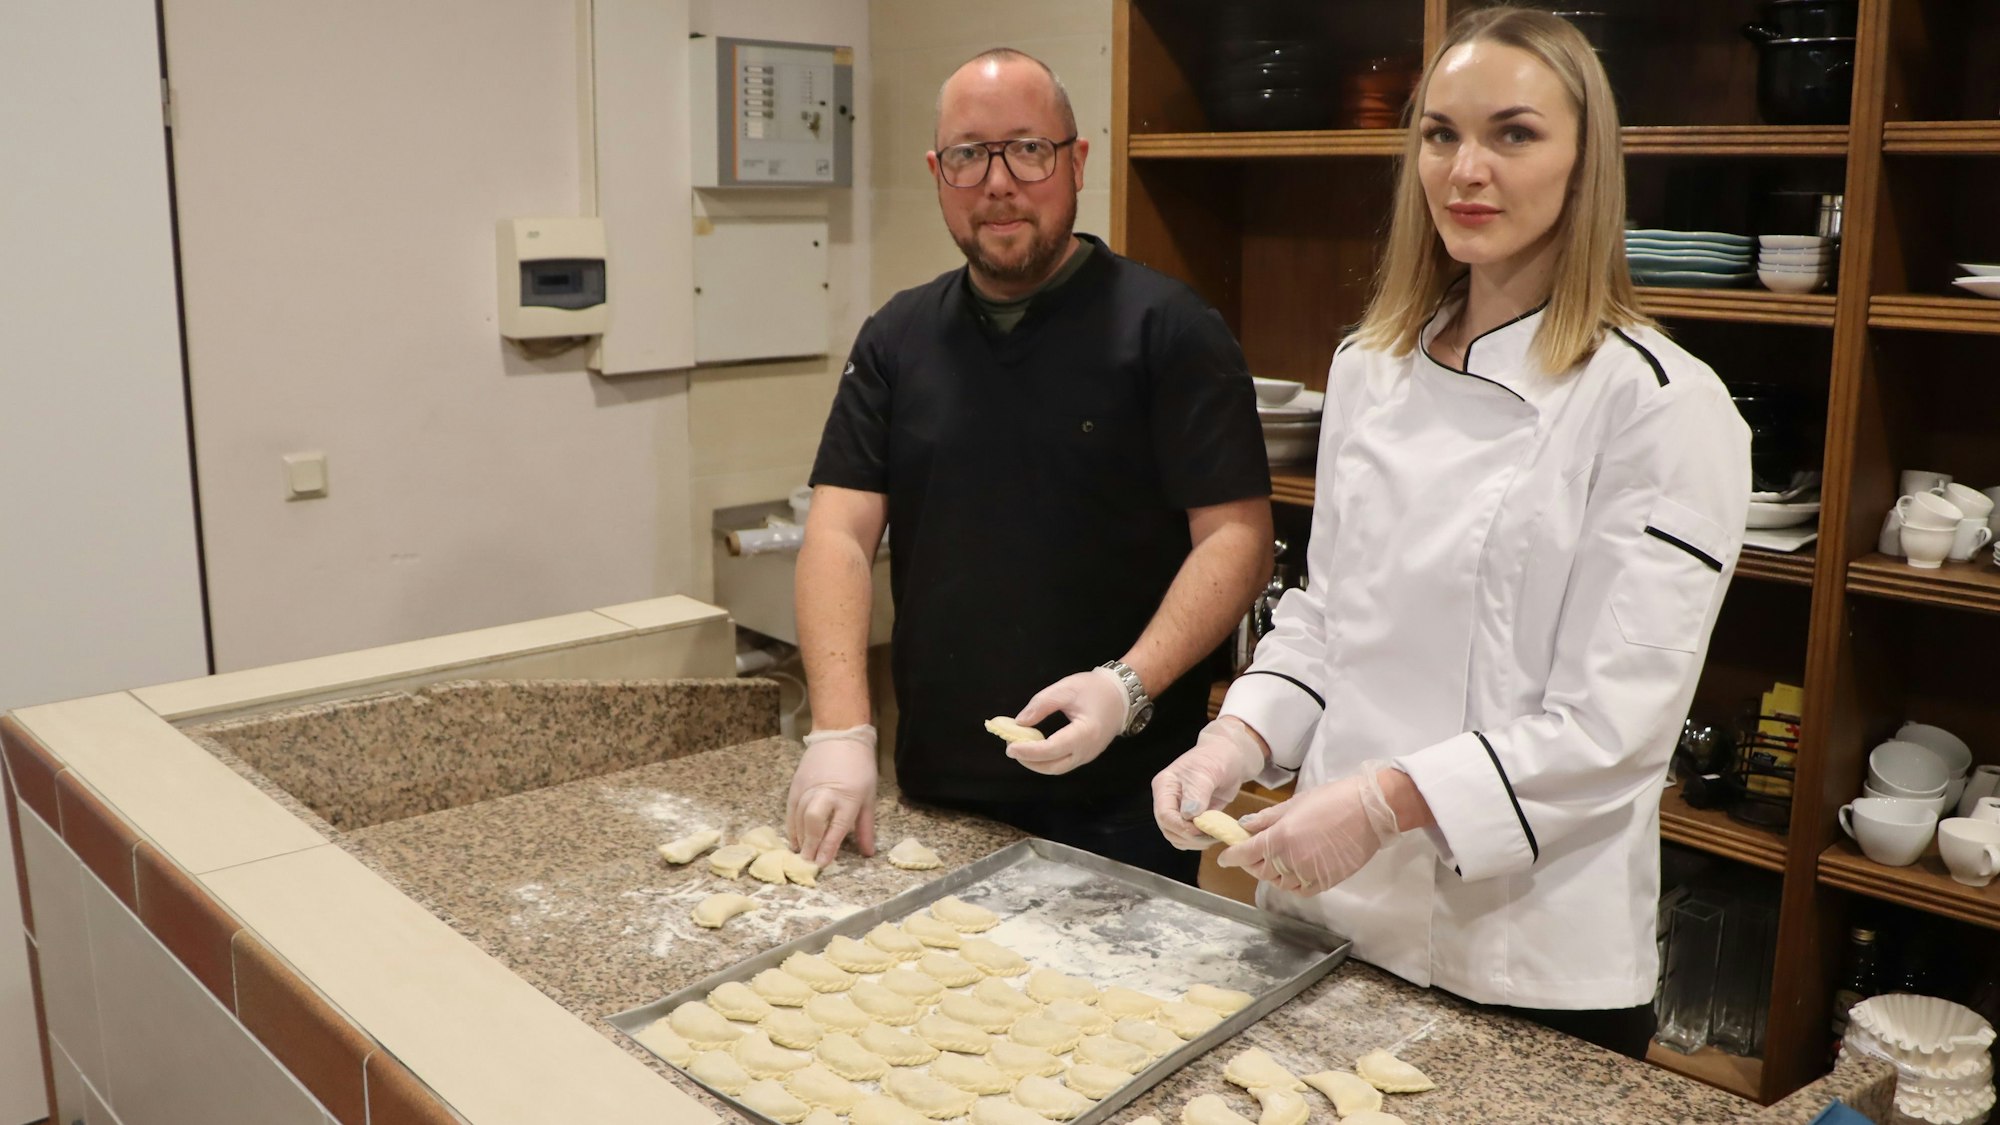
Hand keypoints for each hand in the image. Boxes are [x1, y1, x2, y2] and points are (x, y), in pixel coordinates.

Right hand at [786, 728, 877, 866]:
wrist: (840, 735)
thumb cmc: (859, 767)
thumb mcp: (869, 797)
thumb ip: (865, 827)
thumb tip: (868, 853)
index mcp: (847, 797)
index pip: (836, 827)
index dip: (828, 847)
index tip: (822, 863)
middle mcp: (825, 793)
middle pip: (813, 822)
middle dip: (810, 843)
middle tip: (807, 860)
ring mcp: (808, 788)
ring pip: (799, 817)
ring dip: (799, 837)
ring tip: (800, 853)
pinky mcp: (796, 784)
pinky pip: (791, 809)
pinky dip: (791, 825)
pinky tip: (794, 838)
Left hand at [1005, 667, 1129, 774]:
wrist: (1121, 695)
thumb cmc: (1095, 689)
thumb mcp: (1066, 689)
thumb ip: (1041, 704)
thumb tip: (1019, 722)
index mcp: (1085, 733)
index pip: (1051, 749)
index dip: (1029, 751)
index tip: (1010, 746)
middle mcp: (1087, 751)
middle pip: (1053, 767)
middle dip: (1029, 761)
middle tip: (1011, 748)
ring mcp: (1088, 756)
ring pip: (1057, 768)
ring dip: (1036, 763)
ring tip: (1020, 748)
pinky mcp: (1086, 755)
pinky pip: (1063, 763)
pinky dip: (1046, 760)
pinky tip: (1035, 748)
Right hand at [1151, 718, 1268, 849]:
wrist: (1229, 757)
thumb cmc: (1216, 758)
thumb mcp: (1206, 772)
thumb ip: (1197, 793)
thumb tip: (1188, 815)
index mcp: (1164, 786)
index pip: (1164, 814)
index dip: (1181, 826)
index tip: (1201, 829)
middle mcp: (1167, 800)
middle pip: (1168, 829)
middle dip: (1189, 837)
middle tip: (1211, 835)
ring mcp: (1178, 810)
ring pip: (1177, 837)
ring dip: (1195, 842)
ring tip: (1215, 835)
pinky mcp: (1191, 818)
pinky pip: (1189, 837)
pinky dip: (1200, 841)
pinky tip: (1214, 834)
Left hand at [1218, 761, 1402, 894]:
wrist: (1369, 811)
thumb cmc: (1332, 800)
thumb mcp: (1293, 804)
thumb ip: (1266, 819)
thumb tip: (1244, 826)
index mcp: (1280, 838)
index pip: (1245, 854)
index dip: (1231, 856)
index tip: (1225, 857)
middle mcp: (1291, 860)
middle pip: (1260, 870)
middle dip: (1251, 862)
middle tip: (1252, 852)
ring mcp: (1308, 874)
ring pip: (1279, 882)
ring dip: (1272, 873)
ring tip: (1275, 859)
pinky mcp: (1325, 882)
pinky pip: (1300, 889)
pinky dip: (1292, 882)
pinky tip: (1293, 869)